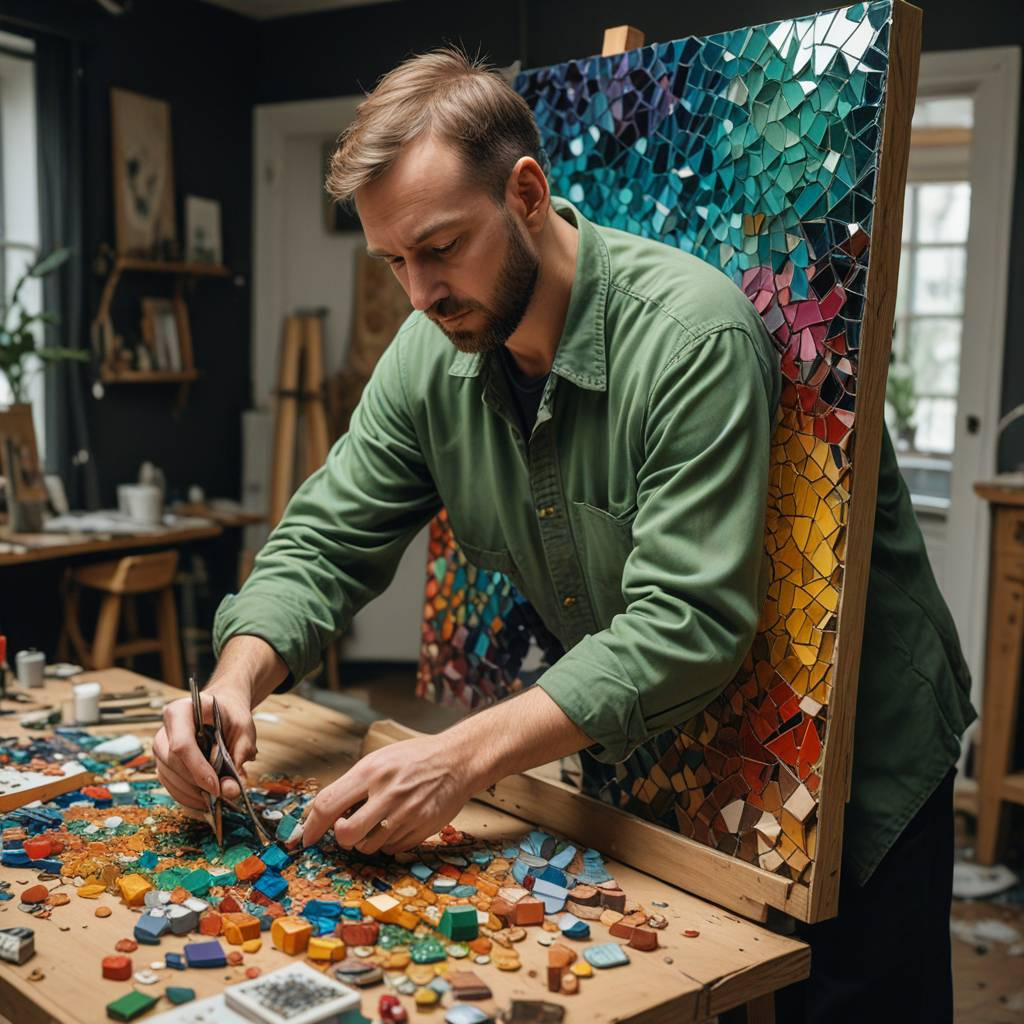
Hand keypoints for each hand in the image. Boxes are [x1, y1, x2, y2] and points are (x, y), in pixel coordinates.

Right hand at [153, 684, 257, 812]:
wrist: (223, 710)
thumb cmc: (231, 716)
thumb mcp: (244, 728)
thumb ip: (240, 754)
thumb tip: (231, 789)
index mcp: (181, 711)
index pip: (182, 745)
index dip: (198, 769)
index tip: (216, 786)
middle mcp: (164, 729)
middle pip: (173, 764)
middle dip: (198, 784)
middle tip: (225, 794)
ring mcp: (161, 748)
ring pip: (169, 777)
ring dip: (193, 793)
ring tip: (219, 797)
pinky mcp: (163, 763)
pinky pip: (169, 784)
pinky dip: (187, 796)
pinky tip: (206, 799)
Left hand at [298, 735, 477, 854]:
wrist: (457, 760)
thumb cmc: (415, 758)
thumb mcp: (380, 759)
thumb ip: (353, 784)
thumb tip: (324, 813)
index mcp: (371, 772)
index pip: (328, 804)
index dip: (311, 826)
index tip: (305, 837)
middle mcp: (387, 794)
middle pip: (346, 835)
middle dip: (341, 837)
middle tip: (347, 829)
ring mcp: (406, 814)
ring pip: (368, 847)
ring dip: (366, 840)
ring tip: (379, 821)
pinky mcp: (422, 829)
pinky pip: (392, 848)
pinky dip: (388, 841)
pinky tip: (398, 823)